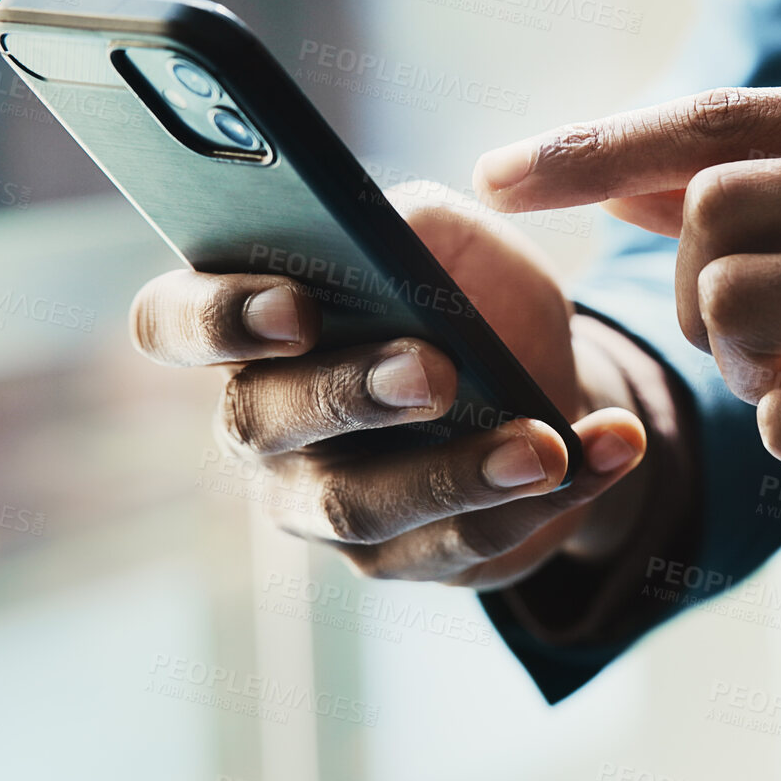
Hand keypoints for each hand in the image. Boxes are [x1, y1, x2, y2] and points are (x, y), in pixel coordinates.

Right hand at [131, 188, 649, 588]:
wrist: (544, 376)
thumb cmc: (469, 295)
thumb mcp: (452, 239)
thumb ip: (411, 223)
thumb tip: (388, 229)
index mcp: (251, 324)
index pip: (169, 322)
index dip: (215, 320)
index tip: (297, 307)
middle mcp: (265, 422)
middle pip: (263, 423)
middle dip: (350, 396)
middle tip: (436, 373)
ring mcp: (323, 503)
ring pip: (362, 508)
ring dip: (460, 473)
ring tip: (545, 446)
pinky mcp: (407, 558)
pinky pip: (465, 543)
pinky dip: (553, 495)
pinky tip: (610, 450)